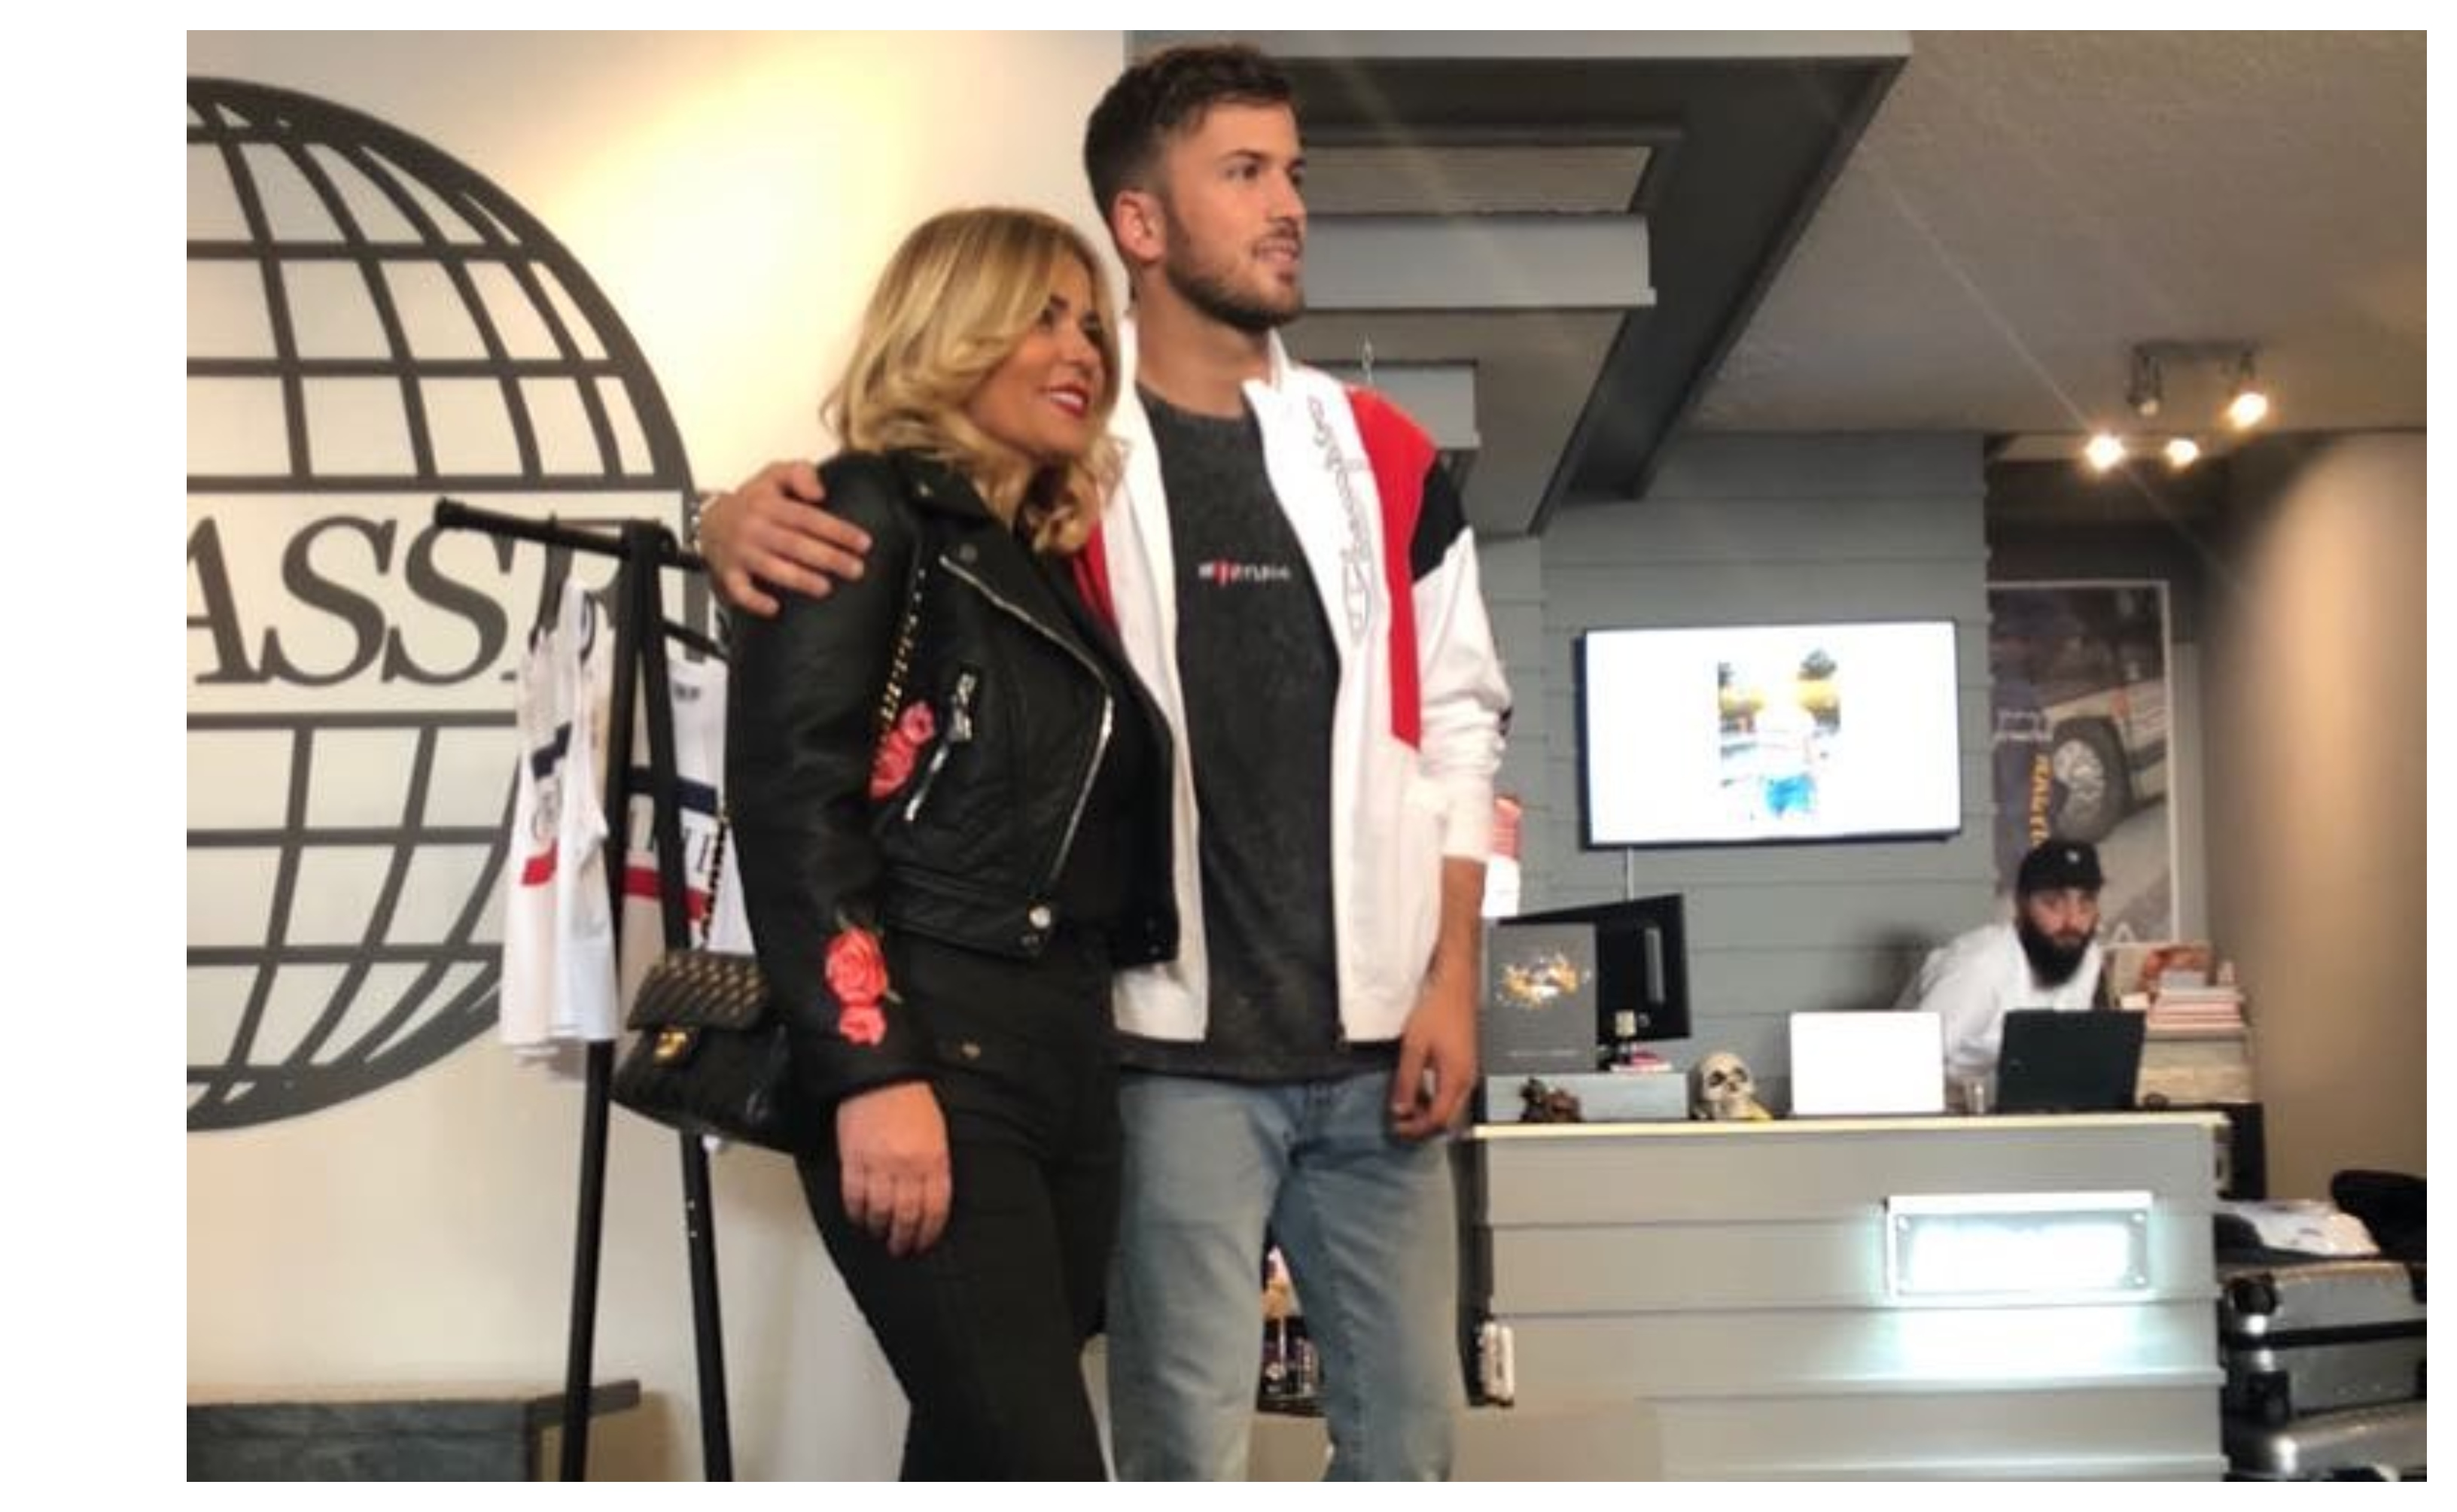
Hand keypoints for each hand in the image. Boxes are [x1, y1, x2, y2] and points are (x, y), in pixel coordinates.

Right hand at [696, 460, 872, 616]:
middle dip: (829, 558)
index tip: (862, 543)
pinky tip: (774, 607)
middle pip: (795, 544)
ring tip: (826, 587)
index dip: (837, 531)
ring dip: (800, 579)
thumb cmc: (750, 500)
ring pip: (772, 568)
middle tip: (855, 569)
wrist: (708, 518)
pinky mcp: (729, 572)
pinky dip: (754, 600)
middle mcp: (755, 528)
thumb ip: (800, 473)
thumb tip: (819, 491)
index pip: (809, 518)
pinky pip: (739, 590)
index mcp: (769, 505)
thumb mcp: (773, 474)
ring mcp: (742, 552)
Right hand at [835, 1081, 950, 1255]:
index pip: (936, 1208)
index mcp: (934, 1160)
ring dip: (880, 1229)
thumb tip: (932, 1196)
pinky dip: (856, 1213)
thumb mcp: (938, 1133)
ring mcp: (880, 1165)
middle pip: (907, 1216)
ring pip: (880, 1211)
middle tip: (901, 1248)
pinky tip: (859, 1219)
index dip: (929, 1231)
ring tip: (880, 1235)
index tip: (924, 1241)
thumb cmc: (911, 1100)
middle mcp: (908, 1167)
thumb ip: (936, 1166)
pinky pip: (854, 1197)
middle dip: (904, 1238)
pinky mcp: (854, 1160)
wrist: (881, 1077)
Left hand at [1389, 965, 1477, 1139]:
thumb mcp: (1414, 1047)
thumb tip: (1400, 1109)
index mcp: (1456, 1078)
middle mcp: (1467, 1079)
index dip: (1417, 1128)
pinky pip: (1453, 1091)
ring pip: (1452, 1106)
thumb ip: (1407, 1081)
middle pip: (1449, 1118)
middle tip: (1401, 1123)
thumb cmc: (1438, 1009)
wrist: (1456, 984)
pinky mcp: (1466, 1062)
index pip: (1438, 1119)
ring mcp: (1469, 1070)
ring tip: (1407, 1106)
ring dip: (1430, 1112)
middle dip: (1424, 1125)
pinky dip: (1436, 1098)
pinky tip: (1420, 1089)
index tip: (1397, 1127)